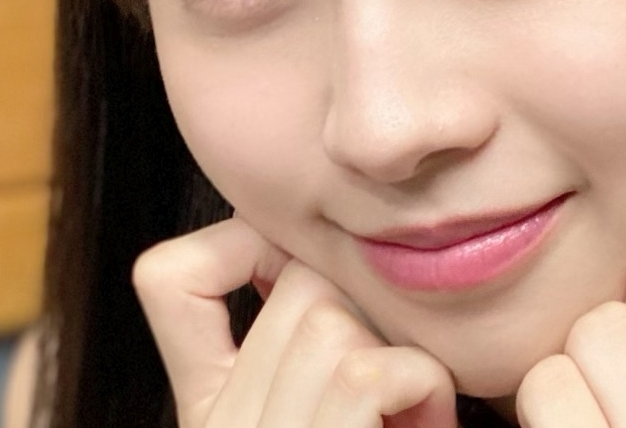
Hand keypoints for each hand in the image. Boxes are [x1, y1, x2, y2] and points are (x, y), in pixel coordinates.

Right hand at [132, 217, 458, 427]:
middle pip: (298, 284)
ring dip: (396, 351)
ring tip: (414, 411)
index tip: (314, 282)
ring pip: (329, 317)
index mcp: (213, 409)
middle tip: (396, 377)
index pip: (168, 276)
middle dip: (365, 310)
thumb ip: (313, 353)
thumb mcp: (323, 402)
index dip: (245, 247)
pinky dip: (418, 387)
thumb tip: (340, 265)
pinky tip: (426, 425)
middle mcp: (216, 426)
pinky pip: (364, 374)